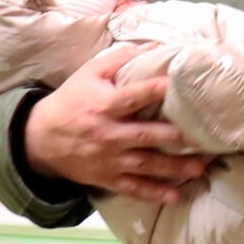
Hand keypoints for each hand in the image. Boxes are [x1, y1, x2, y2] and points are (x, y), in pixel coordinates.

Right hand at [22, 47, 211, 204]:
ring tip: (200, 168)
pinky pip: (134, 187)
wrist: (40, 139)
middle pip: (145, 136)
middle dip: (174, 138)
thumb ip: (117, 60)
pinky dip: (154, 194)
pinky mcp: (108, 178)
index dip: (154, 90)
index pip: (132, 97)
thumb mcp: (87, 74)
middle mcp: (108, 134)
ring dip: (174, 168)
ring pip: (146, 165)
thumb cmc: (69, 102)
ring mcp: (109, 159)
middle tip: (202, 139)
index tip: (176, 85)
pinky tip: (176, 196)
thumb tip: (151, 47)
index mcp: (103, 106)